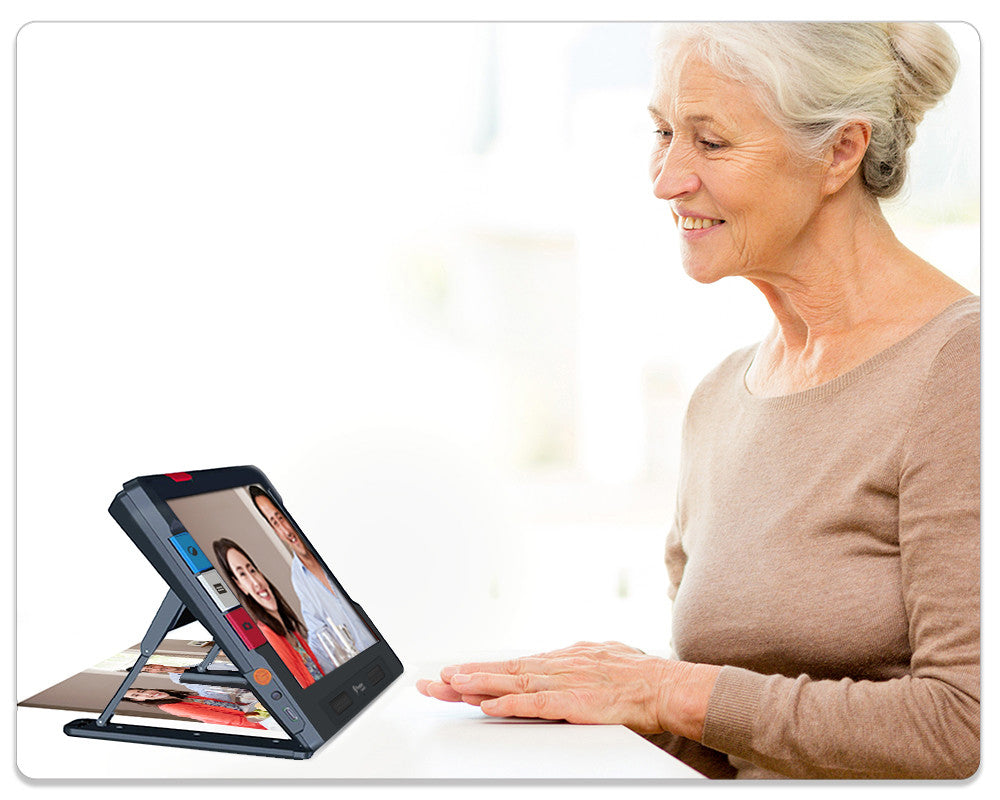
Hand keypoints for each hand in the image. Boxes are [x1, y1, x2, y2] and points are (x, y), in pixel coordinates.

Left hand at [416, 640, 718, 736]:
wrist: (666, 686)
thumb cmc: (641, 675)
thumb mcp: (604, 656)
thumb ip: (579, 662)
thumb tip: (568, 659)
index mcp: (562, 659)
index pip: (512, 665)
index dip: (481, 669)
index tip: (453, 672)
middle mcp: (556, 665)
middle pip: (501, 670)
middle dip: (464, 676)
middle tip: (431, 681)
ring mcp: (562, 682)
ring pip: (510, 682)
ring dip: (476, 684)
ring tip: (447, 685)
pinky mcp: (572, 702)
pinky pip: (533, 704)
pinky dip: (506, 702)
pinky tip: (485, 704)